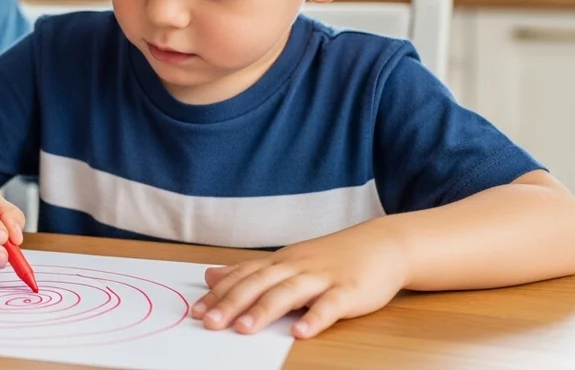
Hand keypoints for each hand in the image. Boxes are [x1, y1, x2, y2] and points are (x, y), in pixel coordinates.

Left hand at [191, 221, 410, 338]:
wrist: (382, 245)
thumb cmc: (330, 258)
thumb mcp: (285, 261)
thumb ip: (248, 271)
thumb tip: (210, 275)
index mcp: (279, 263)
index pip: (243, 277)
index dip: (219, 294)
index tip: (196, 311)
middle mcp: (296, 267)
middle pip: (259, 284)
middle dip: (232, 303)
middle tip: (210, 322)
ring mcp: (322, 278)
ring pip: (289, 293)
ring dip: (265, 311)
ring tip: (244, 329)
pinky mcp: (349, 291)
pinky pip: (330, 305)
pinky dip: (315, 319)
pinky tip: (301, 333)